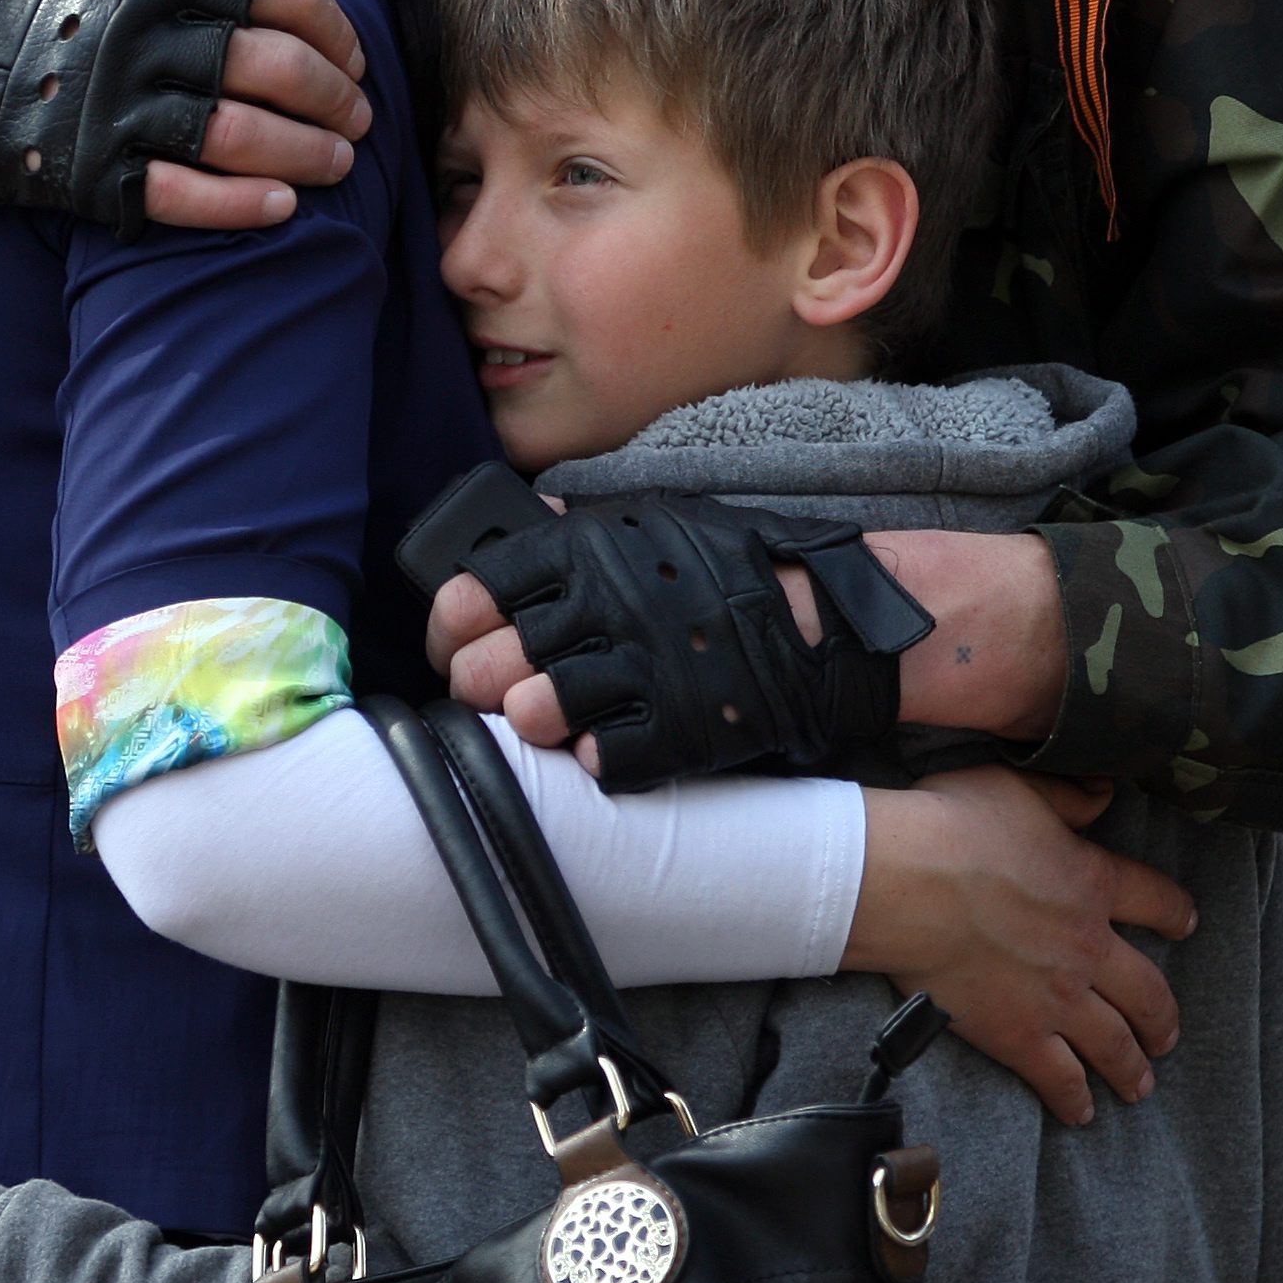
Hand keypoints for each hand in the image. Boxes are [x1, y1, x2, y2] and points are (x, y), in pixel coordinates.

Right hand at [0, 0, 371, 228]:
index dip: (335, 25)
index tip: (354, 54)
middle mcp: (140, 32)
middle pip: (275, 67)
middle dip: (336, 98)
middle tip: (359, 119)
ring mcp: (110, 105)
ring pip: (239, 135)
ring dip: (306, 155)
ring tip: (336, 168)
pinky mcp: (82, 169)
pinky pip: (179, 195)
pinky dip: (241, 205)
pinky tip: (282, 207)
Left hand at [432, 526, 1063, 765]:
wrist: (829, 615)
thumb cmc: (737, 567)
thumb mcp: (656, 523)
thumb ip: (586, 531)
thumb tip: (527, 523)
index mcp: (588, 554)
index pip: (473, 587)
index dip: (454, 621)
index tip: (459, 636)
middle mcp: (603, 609)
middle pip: (488, 661)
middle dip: (480, 682)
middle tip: (498, 690)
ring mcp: (639, 671)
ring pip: (534, 712)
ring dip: (530, 721)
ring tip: (548, 718)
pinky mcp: (677, 729)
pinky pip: (603, 759)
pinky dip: (596, 758)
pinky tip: (605, 748)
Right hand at [846, 769, 1191, 1126]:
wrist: (908, 884)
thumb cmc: (954, 826)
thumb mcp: (1019, 788)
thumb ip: (1068, 798)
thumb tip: (1104, 794)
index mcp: (1093, 884)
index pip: (1156, 901)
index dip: (1176, 912)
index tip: (1187, 923)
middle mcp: (1089, 949)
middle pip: (1148, 992)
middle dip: (1163, 1018)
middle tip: (1168, 1036)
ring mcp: (1058, 999)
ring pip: (1114, 1043)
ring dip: (1133, 1067)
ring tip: (1141, 1084)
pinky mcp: (1018, 1035)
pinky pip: (1059, 1077)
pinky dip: (1074, 1098)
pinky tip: (1082, 1112)